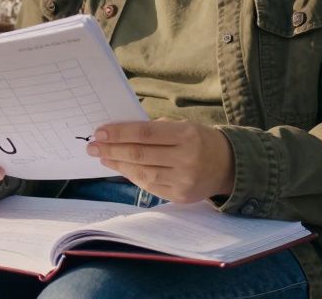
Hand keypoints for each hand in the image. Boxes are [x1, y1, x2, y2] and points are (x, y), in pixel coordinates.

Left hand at [87, 119, 234, 202]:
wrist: (229, 166)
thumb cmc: (200, 140)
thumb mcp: (183, 126)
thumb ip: (155, 129)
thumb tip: (119, 133)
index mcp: (187, 135)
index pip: (145, 133)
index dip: (120, 133)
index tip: (100, 132)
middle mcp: (186, 159)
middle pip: (140, 154)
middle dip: (112, 150)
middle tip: (92, 146)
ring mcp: (183, 181)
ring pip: (142, 173)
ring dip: (118, 165)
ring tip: (103, 157)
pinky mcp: (180, 196)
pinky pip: (150, 186)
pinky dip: (133, 176)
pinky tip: (121, 168)